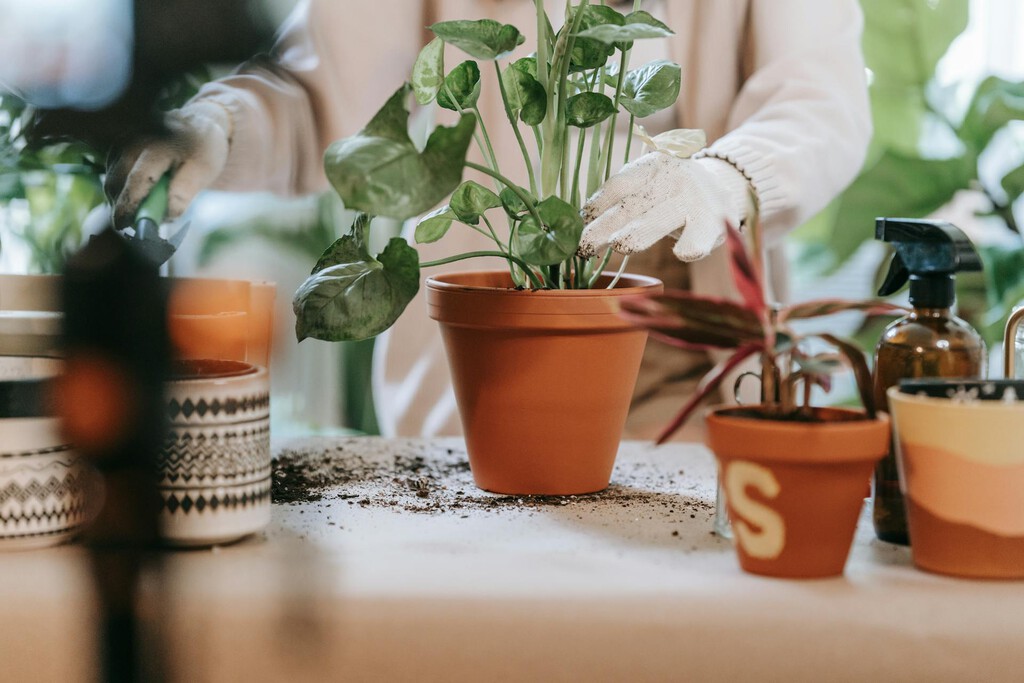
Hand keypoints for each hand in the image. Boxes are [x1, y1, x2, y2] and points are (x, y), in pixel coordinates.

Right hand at [104, 100, 232, 228]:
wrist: (198, 123)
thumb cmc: (202, 150)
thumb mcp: (203, 172)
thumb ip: (184, 193)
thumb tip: (166, 216)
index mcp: (158, 146)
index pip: (137, 180)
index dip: (129, 206)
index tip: (125, 226)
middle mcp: (134, 139)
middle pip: (117, 180)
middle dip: (119, 207)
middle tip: (129, 228)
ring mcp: (123, 139)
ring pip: (110, 177)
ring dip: (117, 198)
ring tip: (133, 215)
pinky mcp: (118, 143)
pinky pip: (110, 170)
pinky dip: (118, 188)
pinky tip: (132, 199)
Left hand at [578, 152, 751, 261]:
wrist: (722, 187)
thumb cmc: (671, 194)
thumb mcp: (648, 187)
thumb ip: (621, 200)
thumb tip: (582, 222)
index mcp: (650, 167)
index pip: (617, 187)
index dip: (596, 207)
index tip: (578, 227)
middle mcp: (671, 179)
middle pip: (632, 206)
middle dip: (605, 228)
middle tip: (585, 246)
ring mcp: (693, 200)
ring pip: (663, 219)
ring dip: (641, 232)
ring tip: (621, 245)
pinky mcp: (713, 222)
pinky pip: (700, 235)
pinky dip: (692, 245)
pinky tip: (683, 253)